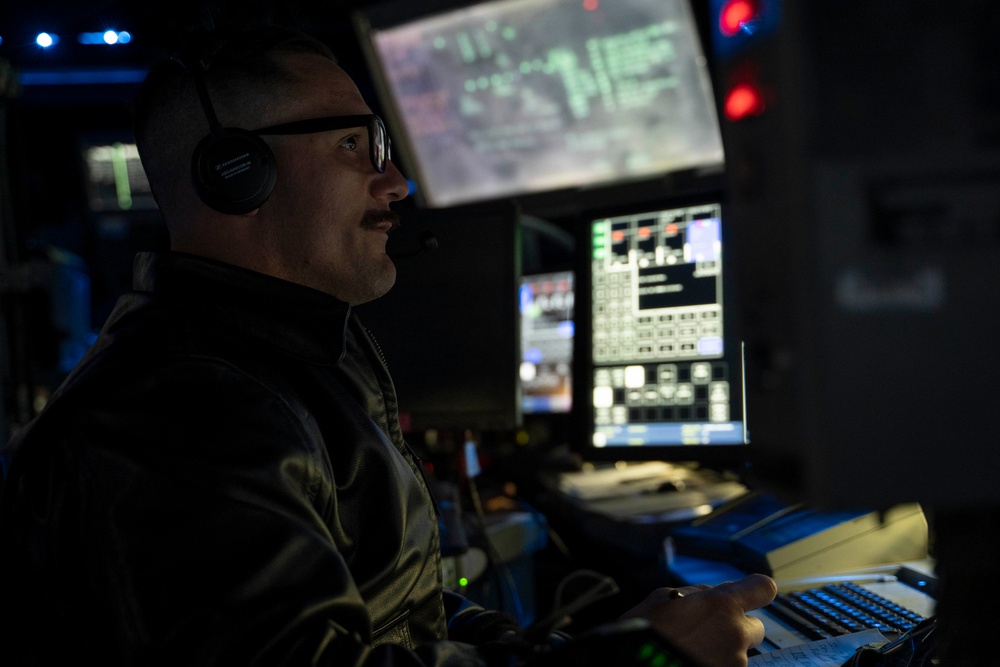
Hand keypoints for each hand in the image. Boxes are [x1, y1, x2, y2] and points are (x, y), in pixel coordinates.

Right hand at [619, 573, 776, 666]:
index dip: (756, 590)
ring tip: (693, 651)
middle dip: (736, 627)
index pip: (763, 588)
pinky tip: (693, 661)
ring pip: (739, 651)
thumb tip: (713, 593)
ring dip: (723, 650)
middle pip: (755, 626)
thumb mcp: (662, 598)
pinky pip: (729, 666)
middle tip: (708, 632)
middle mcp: (736, 633)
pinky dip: (715, 663)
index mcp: (721, 605)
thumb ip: (696, 593)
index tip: (748, 594)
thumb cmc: (644, 632)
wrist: (640, 665)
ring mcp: (736, 662)